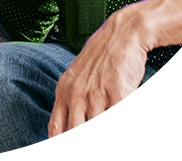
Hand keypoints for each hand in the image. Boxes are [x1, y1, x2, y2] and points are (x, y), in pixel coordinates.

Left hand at [48, 5, 147, 159]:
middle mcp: (77, 95)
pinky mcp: (118, 95)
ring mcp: (97, 95)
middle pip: (76, 142)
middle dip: (80, 158)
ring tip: (104, 157)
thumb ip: (73, 103)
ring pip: (96, 141)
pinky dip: (119, 148)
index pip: (56, 132)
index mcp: (64, 92)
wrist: (124, 33)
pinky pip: (117, 130)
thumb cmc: (105, 57)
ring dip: (101, 154)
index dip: (60, 153)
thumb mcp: (79, 77)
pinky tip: (120, 154)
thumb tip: (71, 131)